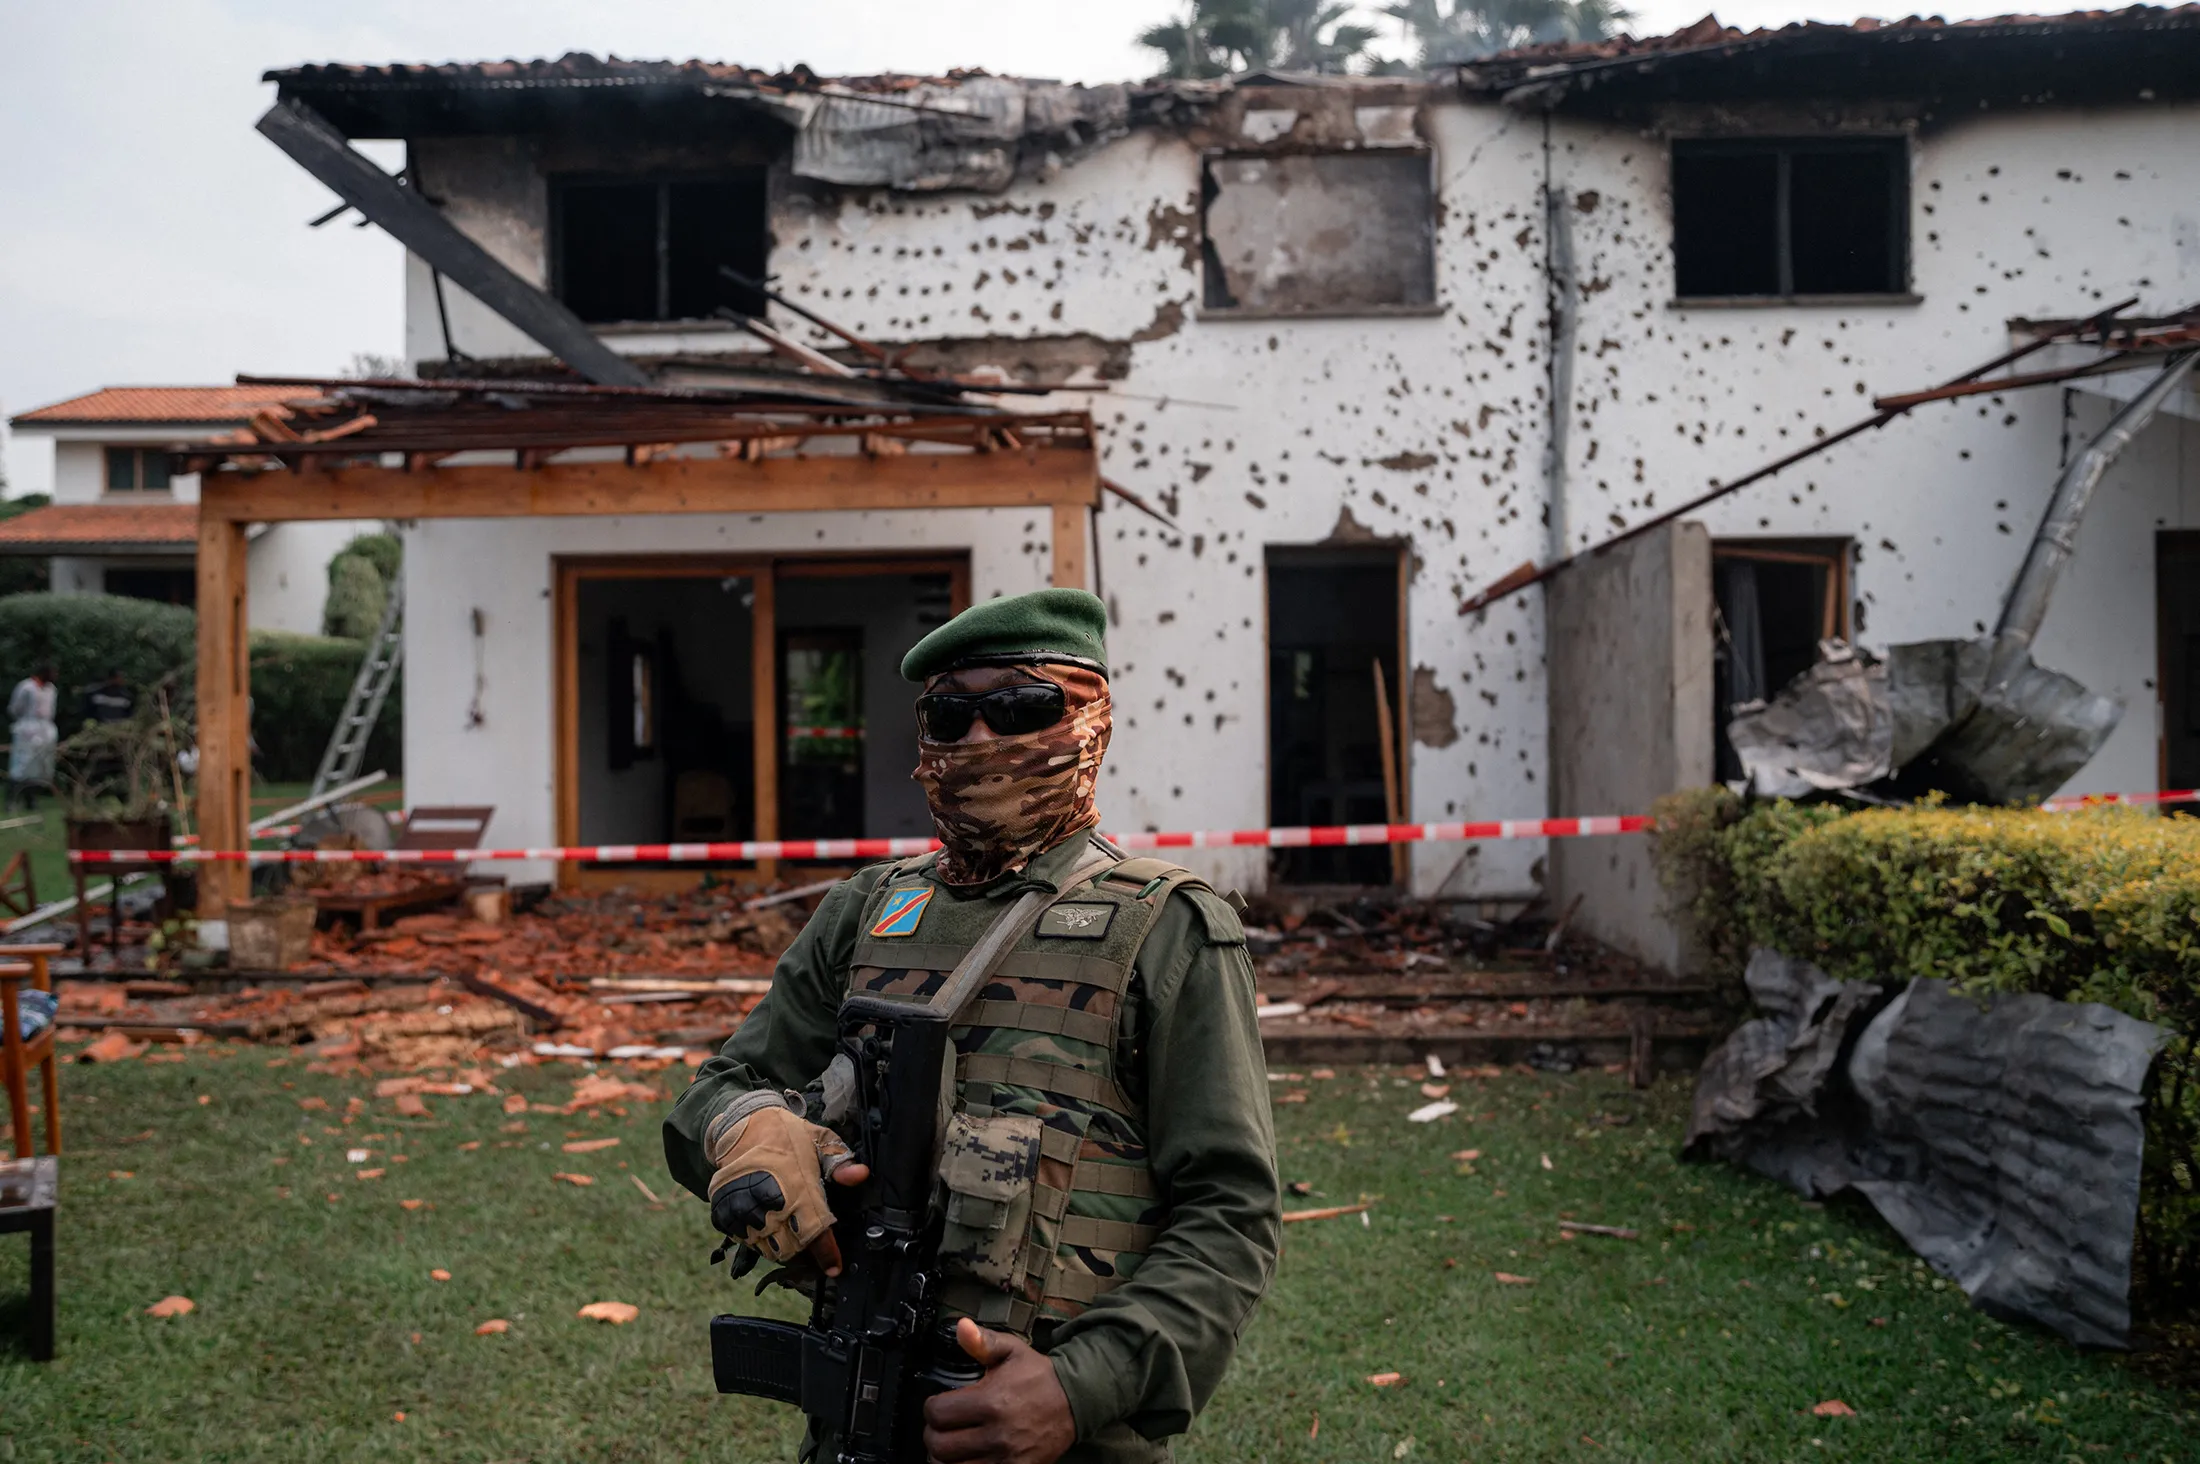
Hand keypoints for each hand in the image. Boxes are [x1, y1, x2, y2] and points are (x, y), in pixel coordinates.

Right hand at [706, 1103, 864, 1269]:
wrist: (739, 1125)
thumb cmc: (784, 1134)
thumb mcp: (818, 1139)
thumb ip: (840, 1161)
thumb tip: (861, 1175)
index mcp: (797, 1188)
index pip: (815, 1232)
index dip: (826, 1254)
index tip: (834, 1268)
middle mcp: (769, 1205)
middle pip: (792, 1249)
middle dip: (804, 1251)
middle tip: (810, 1240)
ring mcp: (744, 1212)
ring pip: (768, 1249)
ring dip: (781, 1247)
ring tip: (788, 1231)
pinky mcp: (726, 1215)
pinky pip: (746, 1242)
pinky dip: (758, 1239)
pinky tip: (767, 1222)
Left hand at [922, 1318, 1075, 1463]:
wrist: (1074, 1402)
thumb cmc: (1039, 1377)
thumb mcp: (1012, 1351)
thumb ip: (983, 1341)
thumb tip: (961, 1327)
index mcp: (991, 1401)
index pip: (938, 1414)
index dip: (932, 1408)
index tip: (938, 1404)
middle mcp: (997, 1433)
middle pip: (940, 1446)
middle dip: (934, 1434)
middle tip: (941, 1427)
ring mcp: (1006, 1458)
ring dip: (946, 1457)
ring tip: (952, 1444)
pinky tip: (968, 1457)